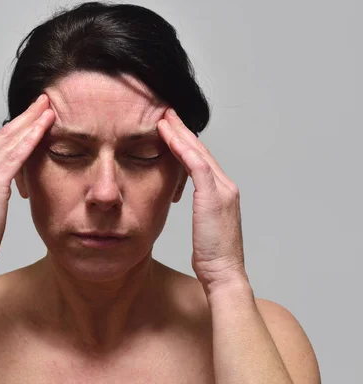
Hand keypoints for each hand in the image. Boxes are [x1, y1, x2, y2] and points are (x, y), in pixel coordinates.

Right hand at [0, 94, 54, 271]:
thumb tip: (9, 185)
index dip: (17, 126)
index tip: (33, 114)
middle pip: (5, 134)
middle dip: (26, 116)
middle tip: (43, 100)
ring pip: (11, 140)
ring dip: (31, 121)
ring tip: (47, 107)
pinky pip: (15, 156)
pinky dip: (30, 139)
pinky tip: (43, 128)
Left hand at [157, 108, 246, 291]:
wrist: (224, 274)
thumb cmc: (212, 257)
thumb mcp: (203, 228)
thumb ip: (198, 210)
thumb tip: (180, 201)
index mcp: (222, 193)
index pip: (202, 160)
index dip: (186, 143)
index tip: (170, 129)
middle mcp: (225, 186)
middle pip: (201, 150)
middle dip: (182, 130)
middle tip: (165, 113)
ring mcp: (222, 189)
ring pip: (198, 152)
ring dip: (179, 133)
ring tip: (163, 118)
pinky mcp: (213, 196)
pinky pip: (196, 164)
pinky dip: (181, 148)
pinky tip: (167, 136)